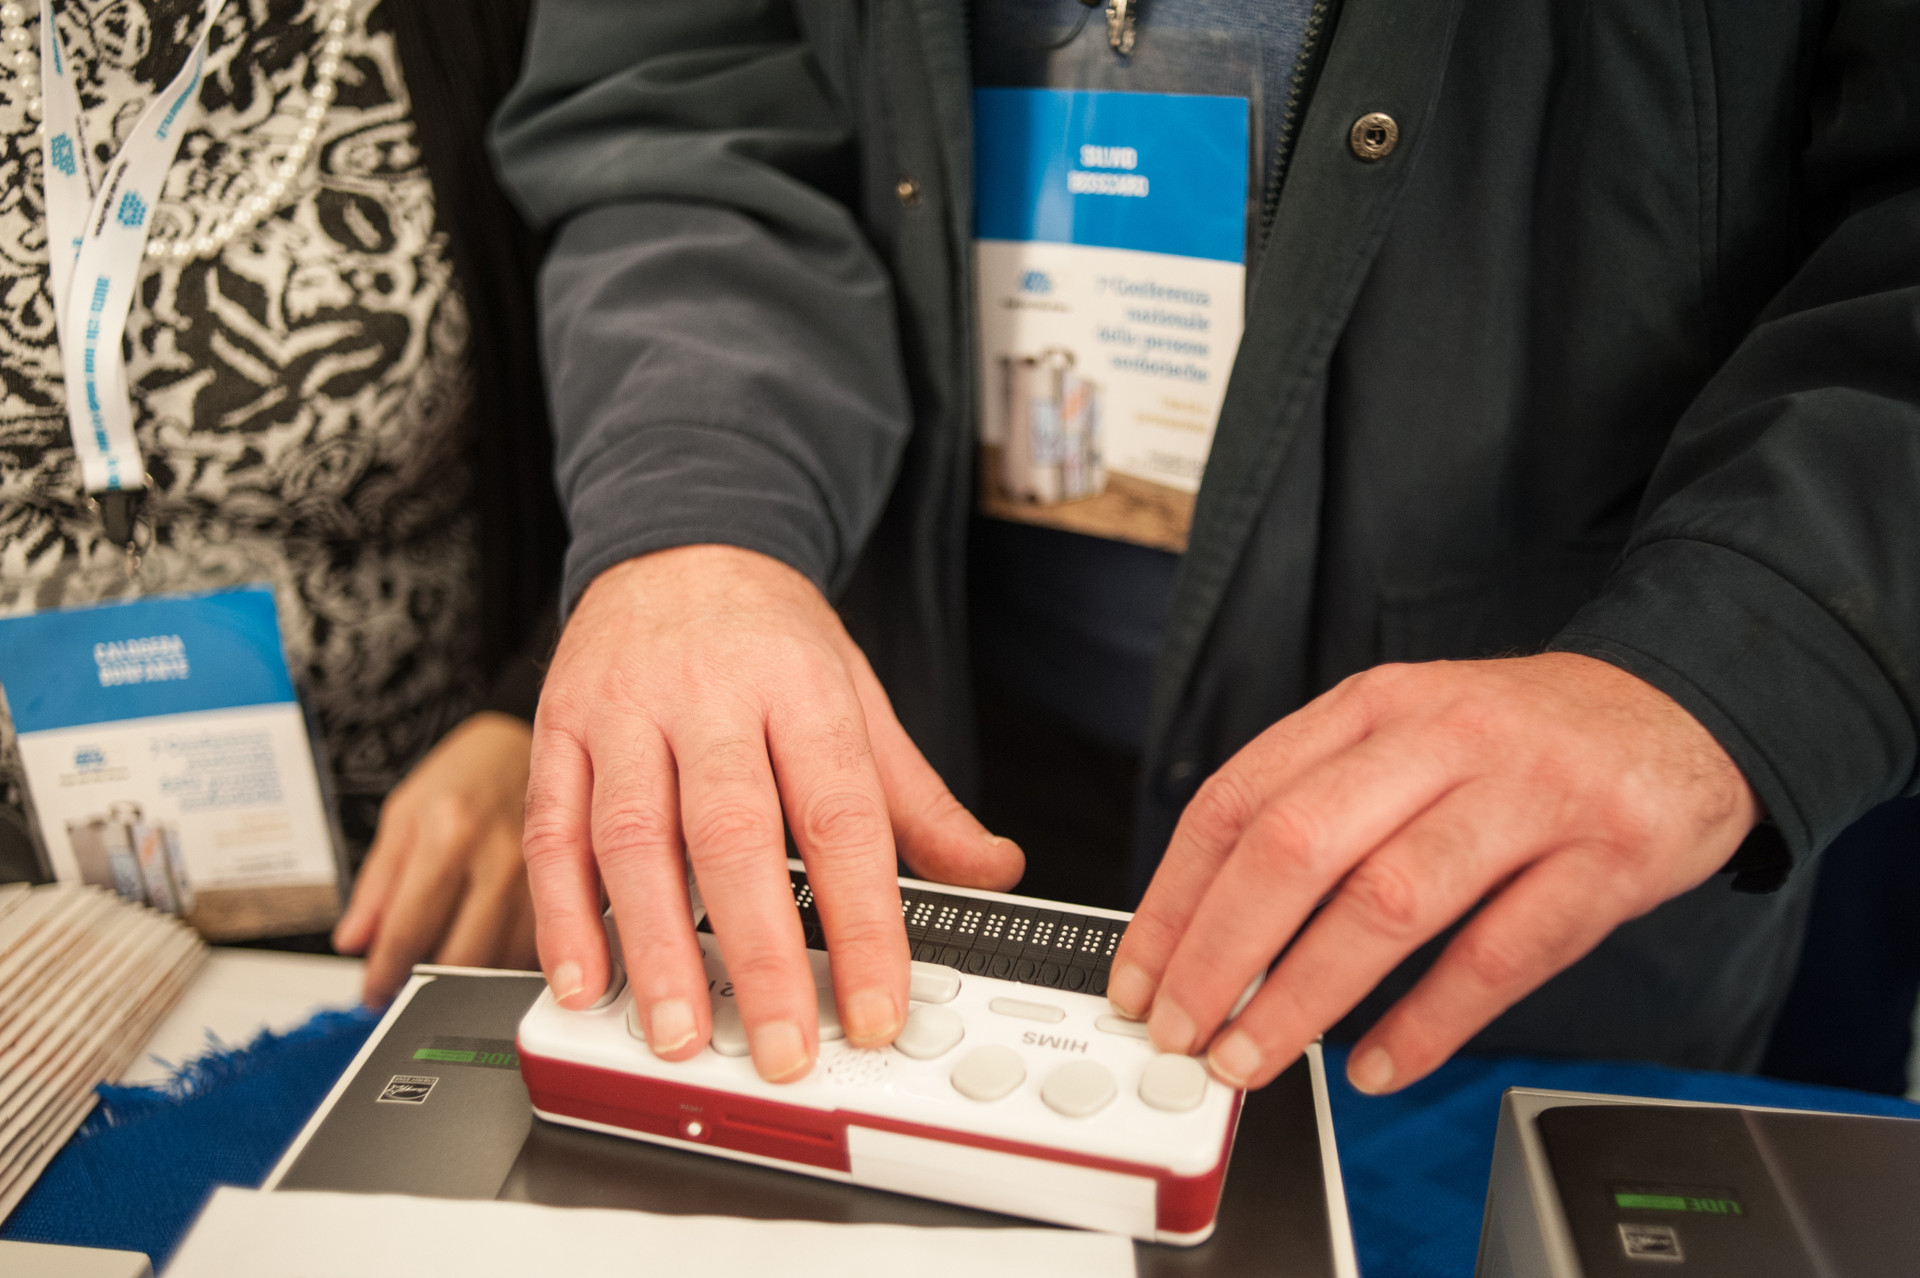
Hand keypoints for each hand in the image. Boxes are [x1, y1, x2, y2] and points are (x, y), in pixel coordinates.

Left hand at [333, 712, 538, 1004]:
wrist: (530, 744)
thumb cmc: (468, 772)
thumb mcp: (404, 813)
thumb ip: (377, 883)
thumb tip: (353, 942)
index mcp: (450, 833)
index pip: (407, 930)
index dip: (383, 973)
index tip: (374, 990)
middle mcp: (500, 857)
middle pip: (459, 958)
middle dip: (427, 984)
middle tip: (408, 985)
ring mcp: (544, 875)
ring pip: (504, 962)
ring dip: (470, 979)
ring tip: (448, 967)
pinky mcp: (575, 886)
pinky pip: (541, 949)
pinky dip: (510, 963)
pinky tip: (490, 952)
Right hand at [524, 545, 1022, 1082]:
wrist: (683, 542)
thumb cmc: (772, 640)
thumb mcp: (860, 700)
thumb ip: (918, 802)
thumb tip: (993, 873)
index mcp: (802, 692)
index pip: (843, 819)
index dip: (863, 923)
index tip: (877, 1006)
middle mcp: (710, 698)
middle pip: (734, 834)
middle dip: (757, 953)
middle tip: (780, 1045)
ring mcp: (625, 712)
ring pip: (631, 836)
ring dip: (652, 946)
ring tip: (677, 1030)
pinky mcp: (558, 728)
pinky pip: (552, 828)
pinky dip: (560, 912)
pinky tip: (583, 979)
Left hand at [1107, 653, 1757, 1093]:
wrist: (1684, 706)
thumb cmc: (1524, 738)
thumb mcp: (1410, 729)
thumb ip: (1322, 800)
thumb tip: (1213, 922)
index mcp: (1373, 706)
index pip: (1239, 799)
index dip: (1176, 896)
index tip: (1140, 976)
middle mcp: (1439, 738)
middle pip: (1296, 846)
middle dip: (1220, 952)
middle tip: (1181, 1032)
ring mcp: (1527, 796)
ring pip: (1389, 903)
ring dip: (1305, 996)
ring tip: (1253, 1060)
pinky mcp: (1604, 859)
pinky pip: (1501, 956)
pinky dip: (1428, 1023)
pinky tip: (1376, 1065)